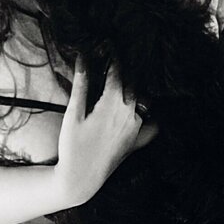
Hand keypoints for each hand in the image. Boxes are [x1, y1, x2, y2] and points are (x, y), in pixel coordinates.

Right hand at [54, 58, 156, 206]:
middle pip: (132, 83)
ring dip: (134, 88)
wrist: (80, 180)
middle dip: (124, 70)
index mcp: (112, 105)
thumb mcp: (73, 114)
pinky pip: (151, 123)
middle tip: (116, 58)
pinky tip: (140, 107)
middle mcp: (129, 115)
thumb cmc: (72, 146)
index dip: (114, 56)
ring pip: (142, 99)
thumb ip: (81, 85)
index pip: (117, 72)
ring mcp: (136, 128)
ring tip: (125, 79)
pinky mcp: (137, 140)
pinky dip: (148, 112)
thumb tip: (84, 58)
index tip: (110, 43)